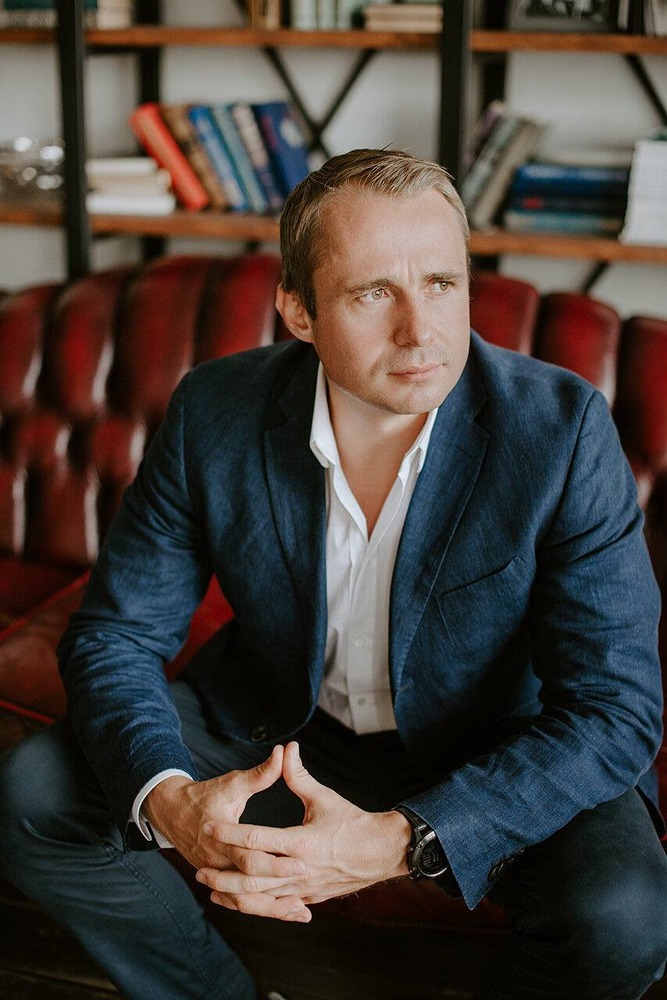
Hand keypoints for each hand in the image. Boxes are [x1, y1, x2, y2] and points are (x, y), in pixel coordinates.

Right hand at [143, 746, 308, 919]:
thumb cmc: (205, 795)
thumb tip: (284, 753)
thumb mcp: (233, 783)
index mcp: (220, 839)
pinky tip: (286, 911)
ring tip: (302, 910)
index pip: (251, 857)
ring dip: (273, 907)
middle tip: (310, 885)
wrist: (172, 812)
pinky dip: (262, 908)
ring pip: (245, 900)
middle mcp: (217, 862)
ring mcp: (216, 875)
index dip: (277, 862)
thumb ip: (260, 773)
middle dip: (281, 885)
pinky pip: (241, 902)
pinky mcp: (219, 881)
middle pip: (250, 884)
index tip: (305, 862)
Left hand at [196, 741, 411, 920]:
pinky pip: (275, 906)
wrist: (380, 853)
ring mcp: (303, 888)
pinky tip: (238, 902)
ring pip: (260, 898)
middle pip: (251, 877)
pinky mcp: (308, 897)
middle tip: (199, 867)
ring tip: (211, 888)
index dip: (229, 832)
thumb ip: (299, 776)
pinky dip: (254, 906)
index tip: (209, 826)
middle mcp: (299, 869)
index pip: (256, 838)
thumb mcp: (324, 797)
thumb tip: (287, 749)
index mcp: (301, 842)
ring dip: (233, 895)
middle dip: (223, 874)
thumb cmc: (352, 822)